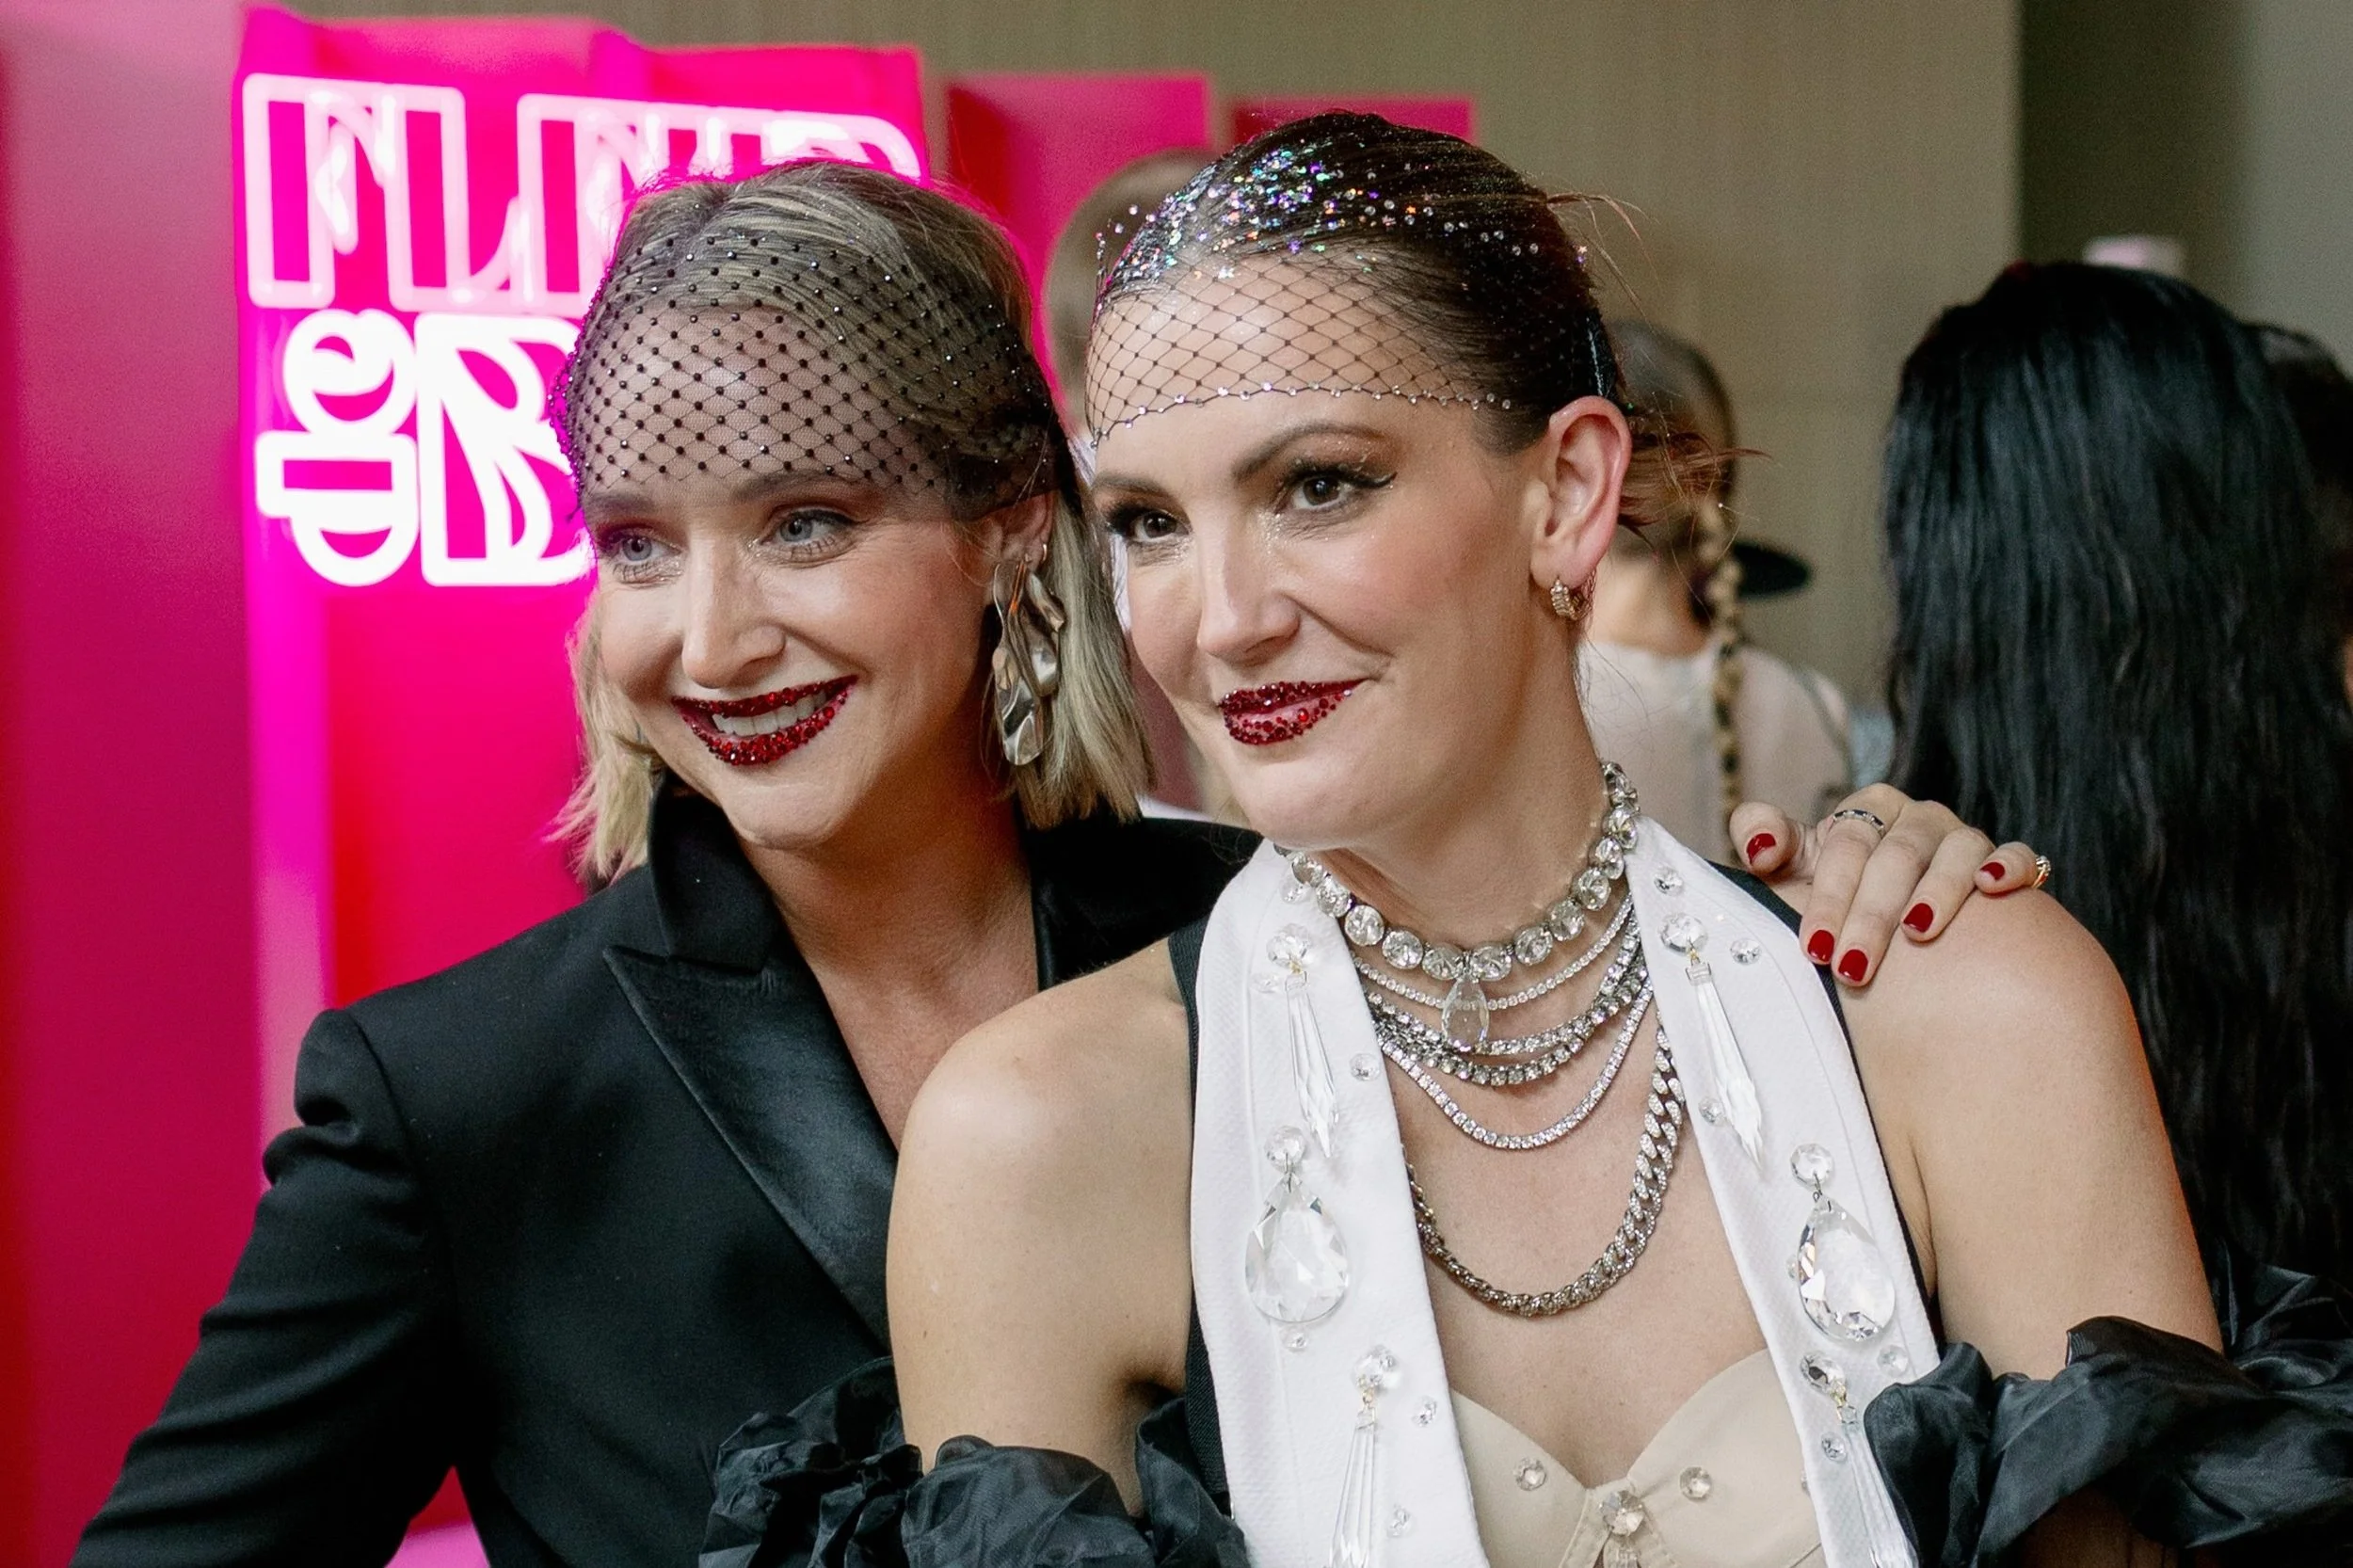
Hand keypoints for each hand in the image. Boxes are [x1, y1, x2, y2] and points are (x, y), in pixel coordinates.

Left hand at [1730, 784, 2039, 986]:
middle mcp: (1916, 818)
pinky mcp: (2003, 860)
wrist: (1896, 934)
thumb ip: (1766, 843)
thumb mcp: (1793, 874)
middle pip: (1896, 855)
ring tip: (1917, 934)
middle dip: (1870, 915)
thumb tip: (1759, 845)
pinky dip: (2007, 866)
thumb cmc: (1836, 899)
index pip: (1846, 843)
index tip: (1815, 946)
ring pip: (1954, 853)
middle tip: (1852, 968)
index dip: (1828, 895)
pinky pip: (2015, 855)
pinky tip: (1992, 889)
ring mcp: (1962, 837)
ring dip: (1936, 891)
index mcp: (1866, 810)